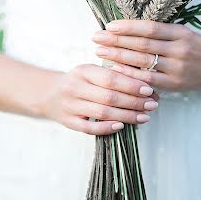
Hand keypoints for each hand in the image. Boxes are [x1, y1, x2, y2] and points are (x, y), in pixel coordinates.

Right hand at [41, 62, 158, 135]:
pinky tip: (122, 126)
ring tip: (144, 117)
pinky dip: (106, 128)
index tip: (149, 90)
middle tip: (152, 105)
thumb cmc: (79, 81)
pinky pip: (89, 128)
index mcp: (83, 71)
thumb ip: (114, 75)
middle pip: (109, 97)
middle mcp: (75, 87)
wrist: (48, 93)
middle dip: (134, 102)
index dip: (131, 85)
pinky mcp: (68, 122)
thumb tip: (146, 85)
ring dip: (126, 116)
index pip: (110, 78)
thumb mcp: (92, 71)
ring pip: (102, 113)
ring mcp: (70, 106)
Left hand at [92, 20, 200, 91]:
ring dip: (119, 57)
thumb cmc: (196, 46)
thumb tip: (126, 27)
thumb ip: (159, 31)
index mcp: (180, 33)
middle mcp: (179, 50)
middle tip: (96, 38)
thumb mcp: (182, 32)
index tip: (109, 26)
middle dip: (117, 41)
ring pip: (144, 62)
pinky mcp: (176, 85)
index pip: (150, 28)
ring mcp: (177, 69)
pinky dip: (131, 75)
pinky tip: (116, 71)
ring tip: (101, 52)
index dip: (128, 27)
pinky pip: (149, 80)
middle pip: (143, 45)